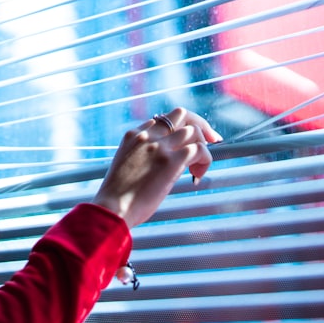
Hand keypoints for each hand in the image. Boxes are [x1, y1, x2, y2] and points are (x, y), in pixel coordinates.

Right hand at [92, 108, 221, 227]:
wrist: (112, 208)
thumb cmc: (116, 197)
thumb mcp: (126, 167)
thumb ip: (142, 158)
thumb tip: (161, 168)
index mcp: (133, 136)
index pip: (161, 120)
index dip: (178, 131)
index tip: (184, 144)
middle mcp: (147, 136)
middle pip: (181, 114)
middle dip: (199, 125)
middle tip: (211, 140)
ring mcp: (160, 147)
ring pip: (193, 130)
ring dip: (203, 146)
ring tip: (198, 167)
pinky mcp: (171, 162)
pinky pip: (200, 150)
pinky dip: (205, 161)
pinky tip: (197, 176)